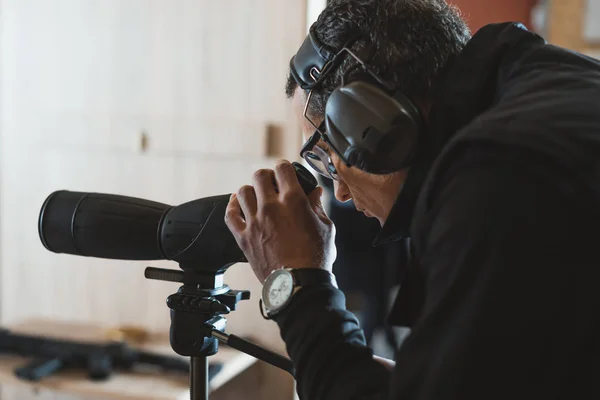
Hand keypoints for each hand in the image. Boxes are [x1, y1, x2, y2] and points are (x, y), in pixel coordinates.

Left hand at [225, 160, 335, 282]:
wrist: (298, 284)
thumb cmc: (315, 258)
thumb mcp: (326, 228)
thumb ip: (318, 206)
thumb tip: (315, 193)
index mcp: (293, 201)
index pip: (282, 169)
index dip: (284, 167)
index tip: (285, 172)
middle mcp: (271, 207)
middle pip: (259, 176)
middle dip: (267, 177)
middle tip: (272, 184)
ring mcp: (255, 222)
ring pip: (243, 192)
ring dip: (251, 191)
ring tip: (257, 197)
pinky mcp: (244, 237)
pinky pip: (230, 214)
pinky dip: (233, 206)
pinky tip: (238, 205)